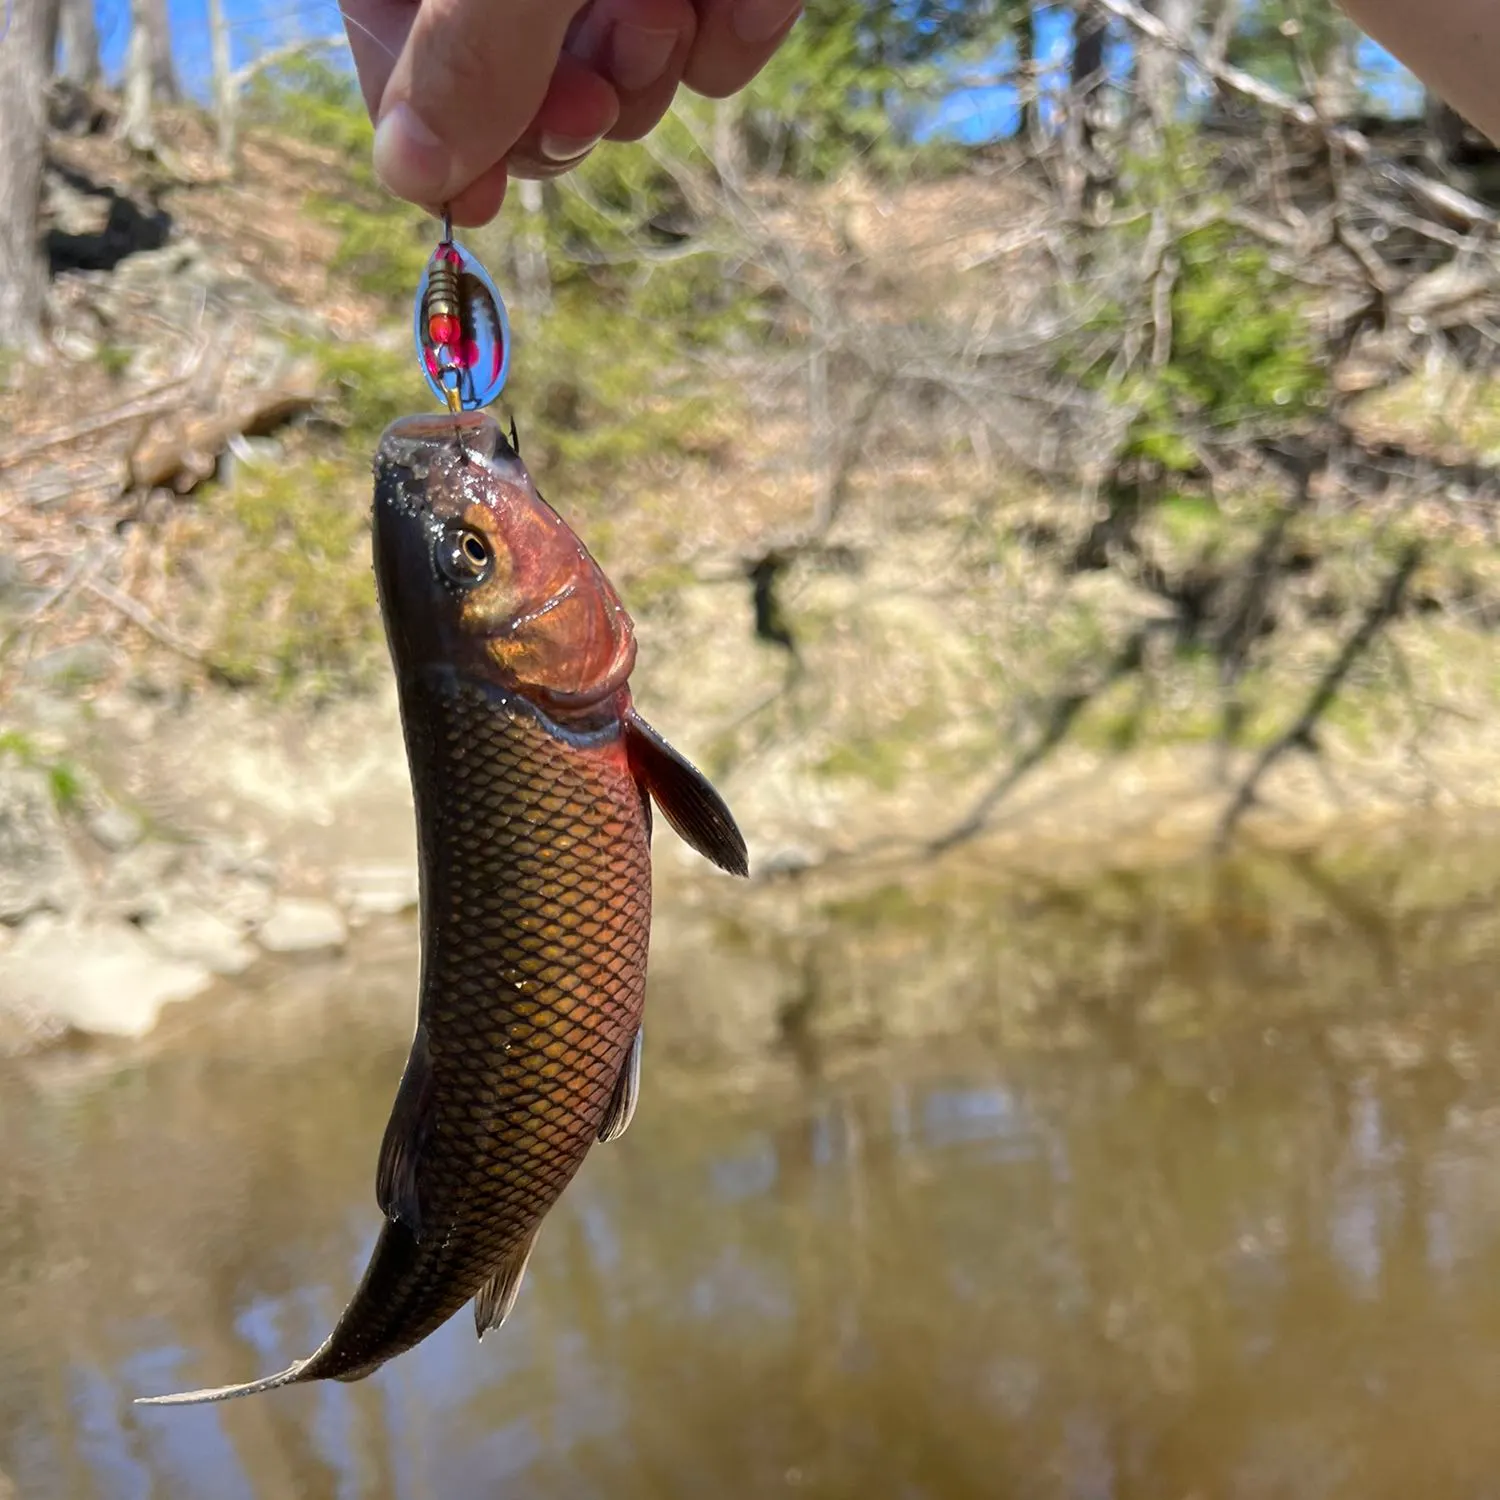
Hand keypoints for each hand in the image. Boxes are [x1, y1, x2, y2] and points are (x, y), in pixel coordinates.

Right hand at [342, 0, 802, 224]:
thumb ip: (470, 44)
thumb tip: (412, 176)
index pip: (398, 50)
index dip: (437, 134)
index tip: (471, 202)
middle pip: (516, 86)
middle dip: (563, 111)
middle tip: (593, 92)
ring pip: (625, 78)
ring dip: (651, 69)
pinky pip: (717, 44)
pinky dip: (737, 33)